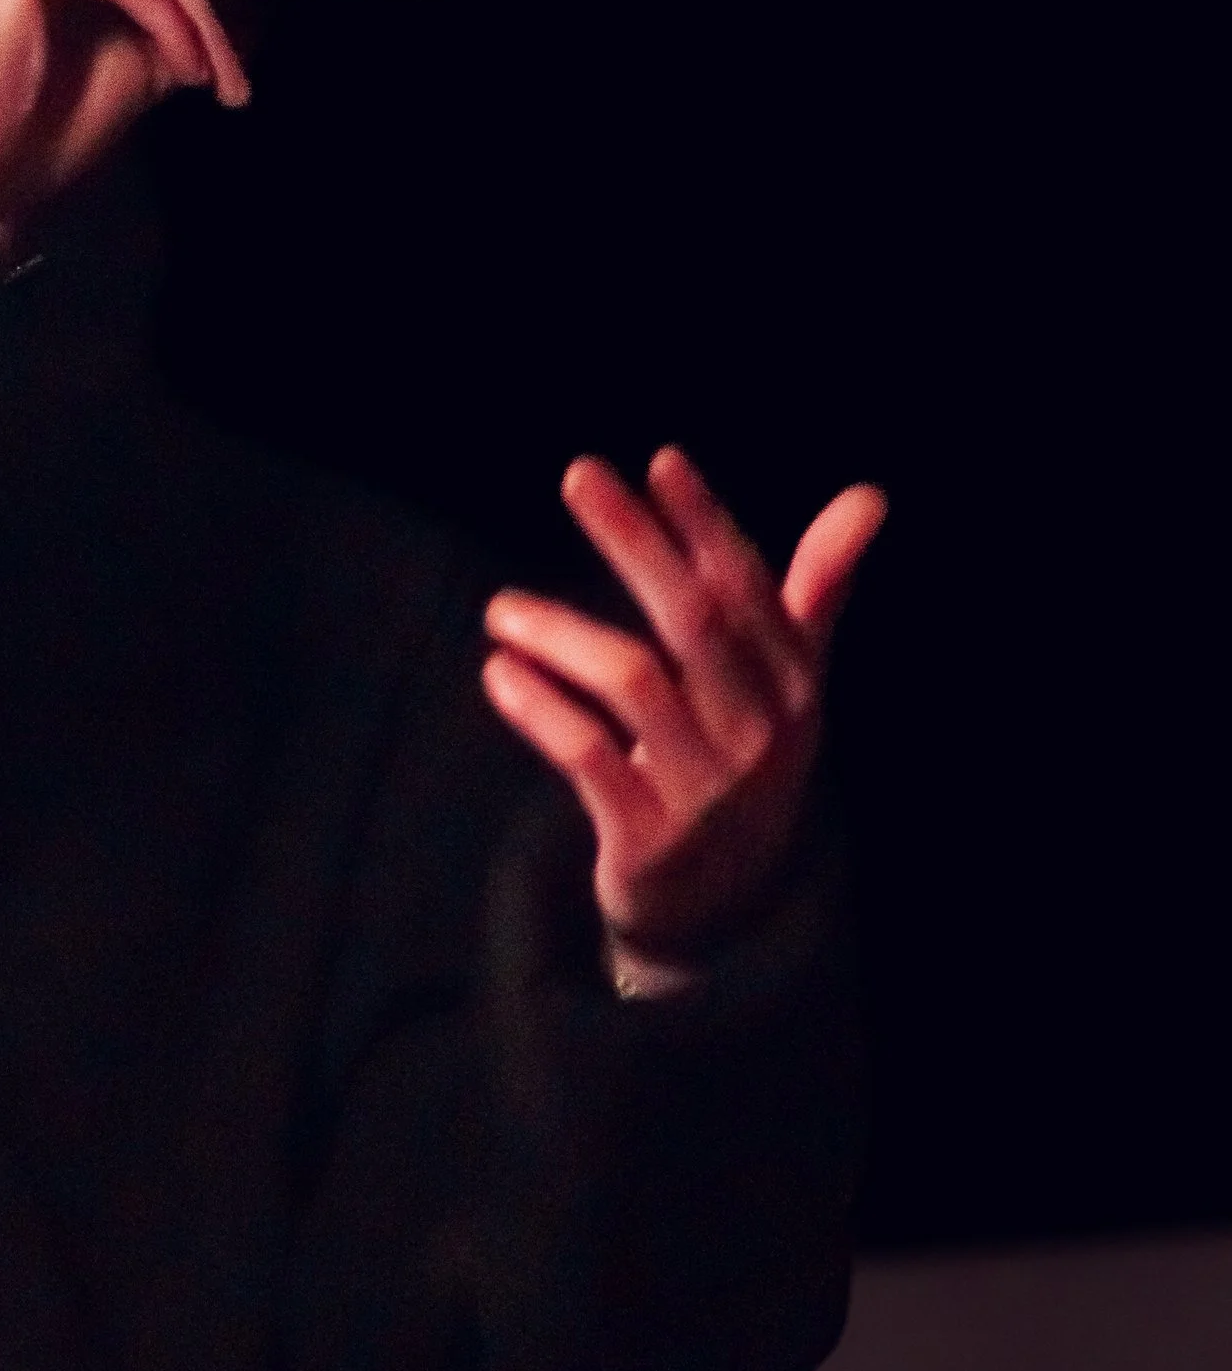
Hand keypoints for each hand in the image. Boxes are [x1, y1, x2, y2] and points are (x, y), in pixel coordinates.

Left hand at [480, 447, 887, 978]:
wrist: (723, 910)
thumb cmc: (745, 763)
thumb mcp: (789, 684)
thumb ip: (815, 589)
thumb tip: (870, 496)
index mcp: (793, 688)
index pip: (748, 588)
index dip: (706, 522)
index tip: (660, 460)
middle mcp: (760, 734)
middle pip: (693, 619)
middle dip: (636, 540)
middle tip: (579, 475)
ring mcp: (705, 789)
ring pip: (634, 681)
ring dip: (561, 632)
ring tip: (501, 609)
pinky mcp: (648, 839)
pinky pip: (588, 757)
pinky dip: (540, 708)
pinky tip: (500, 673)